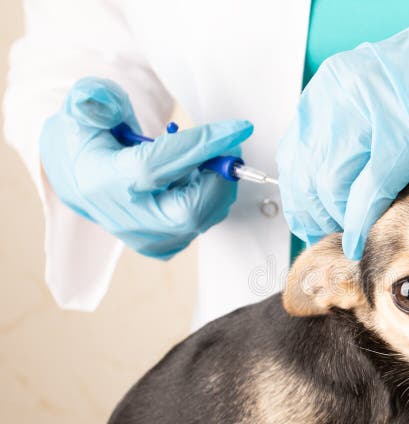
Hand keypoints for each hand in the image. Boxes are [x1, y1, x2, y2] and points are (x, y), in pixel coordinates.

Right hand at [40, 77, 252, 258]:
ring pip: (203, 218)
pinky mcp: (163, 245)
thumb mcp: (82, 108)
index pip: (157, 166)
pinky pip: (203, 223)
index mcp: (104, 181)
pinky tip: (197, 177)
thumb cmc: (87, 140)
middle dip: (219, 176)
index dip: (201, 146)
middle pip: (189, 210)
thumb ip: (94, 99)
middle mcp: (127, 217)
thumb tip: (110, 106)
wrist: (77, 178)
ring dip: (217, 183)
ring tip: (207, 157)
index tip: (236, 129)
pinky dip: (211, 197)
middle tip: (226, 146)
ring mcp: (147, 237)